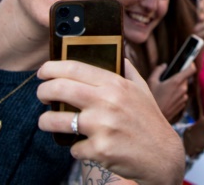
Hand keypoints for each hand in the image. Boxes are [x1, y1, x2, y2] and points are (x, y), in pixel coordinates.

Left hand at [37, 59, 184, 184]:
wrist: (161, 155)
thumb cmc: (149, 119)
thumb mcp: (141, 88)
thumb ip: (125, 68)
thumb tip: (114, 49)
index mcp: (115, 84)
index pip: (74, 68)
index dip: (51, 68)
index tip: (43, 72)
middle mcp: (107, 102)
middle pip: (59, 89)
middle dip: (42, 91)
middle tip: (42, 95)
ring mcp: (102, 127)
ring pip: (55, 121)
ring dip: (46, 121)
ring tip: (48, 122)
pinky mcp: (99, 150)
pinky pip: (72, 147)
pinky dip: (76, 147)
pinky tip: (86, 145)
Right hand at [147, 62, 195, 121]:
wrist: (153, 119)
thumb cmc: (151, 99)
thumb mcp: (151, 81)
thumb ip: (158, 70)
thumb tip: (164, 65)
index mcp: (176, 81)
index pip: (191, 69)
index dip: (191, 64)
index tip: (188, 62)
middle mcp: (182, 89)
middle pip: (185, 79)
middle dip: (178, 78)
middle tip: (168, 80)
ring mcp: (183, 98)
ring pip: (183, 87)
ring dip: (177, 87)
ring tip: (165, 91)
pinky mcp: (182, 104)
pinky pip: (181, 96)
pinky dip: (176, 95)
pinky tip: (167, 98)